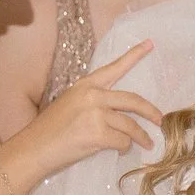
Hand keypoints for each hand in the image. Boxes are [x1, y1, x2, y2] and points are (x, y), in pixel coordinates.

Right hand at [12, 42, 164, 182]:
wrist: (33, 149)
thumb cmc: (50, 130)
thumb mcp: (70, 105)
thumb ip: (94, 102)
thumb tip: (120, 112)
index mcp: (85, 85)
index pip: (114, 68)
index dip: (134, 56)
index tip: (151, 44)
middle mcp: (92, 95)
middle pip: (133, 100)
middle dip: (151, 112)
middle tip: (161, 120)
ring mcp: (96, 114)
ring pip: (131, 125)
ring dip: (141, 137)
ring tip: (146, 144)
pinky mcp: (98, 133)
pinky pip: (123, 141)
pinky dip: (124, 148)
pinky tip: (118, 150)